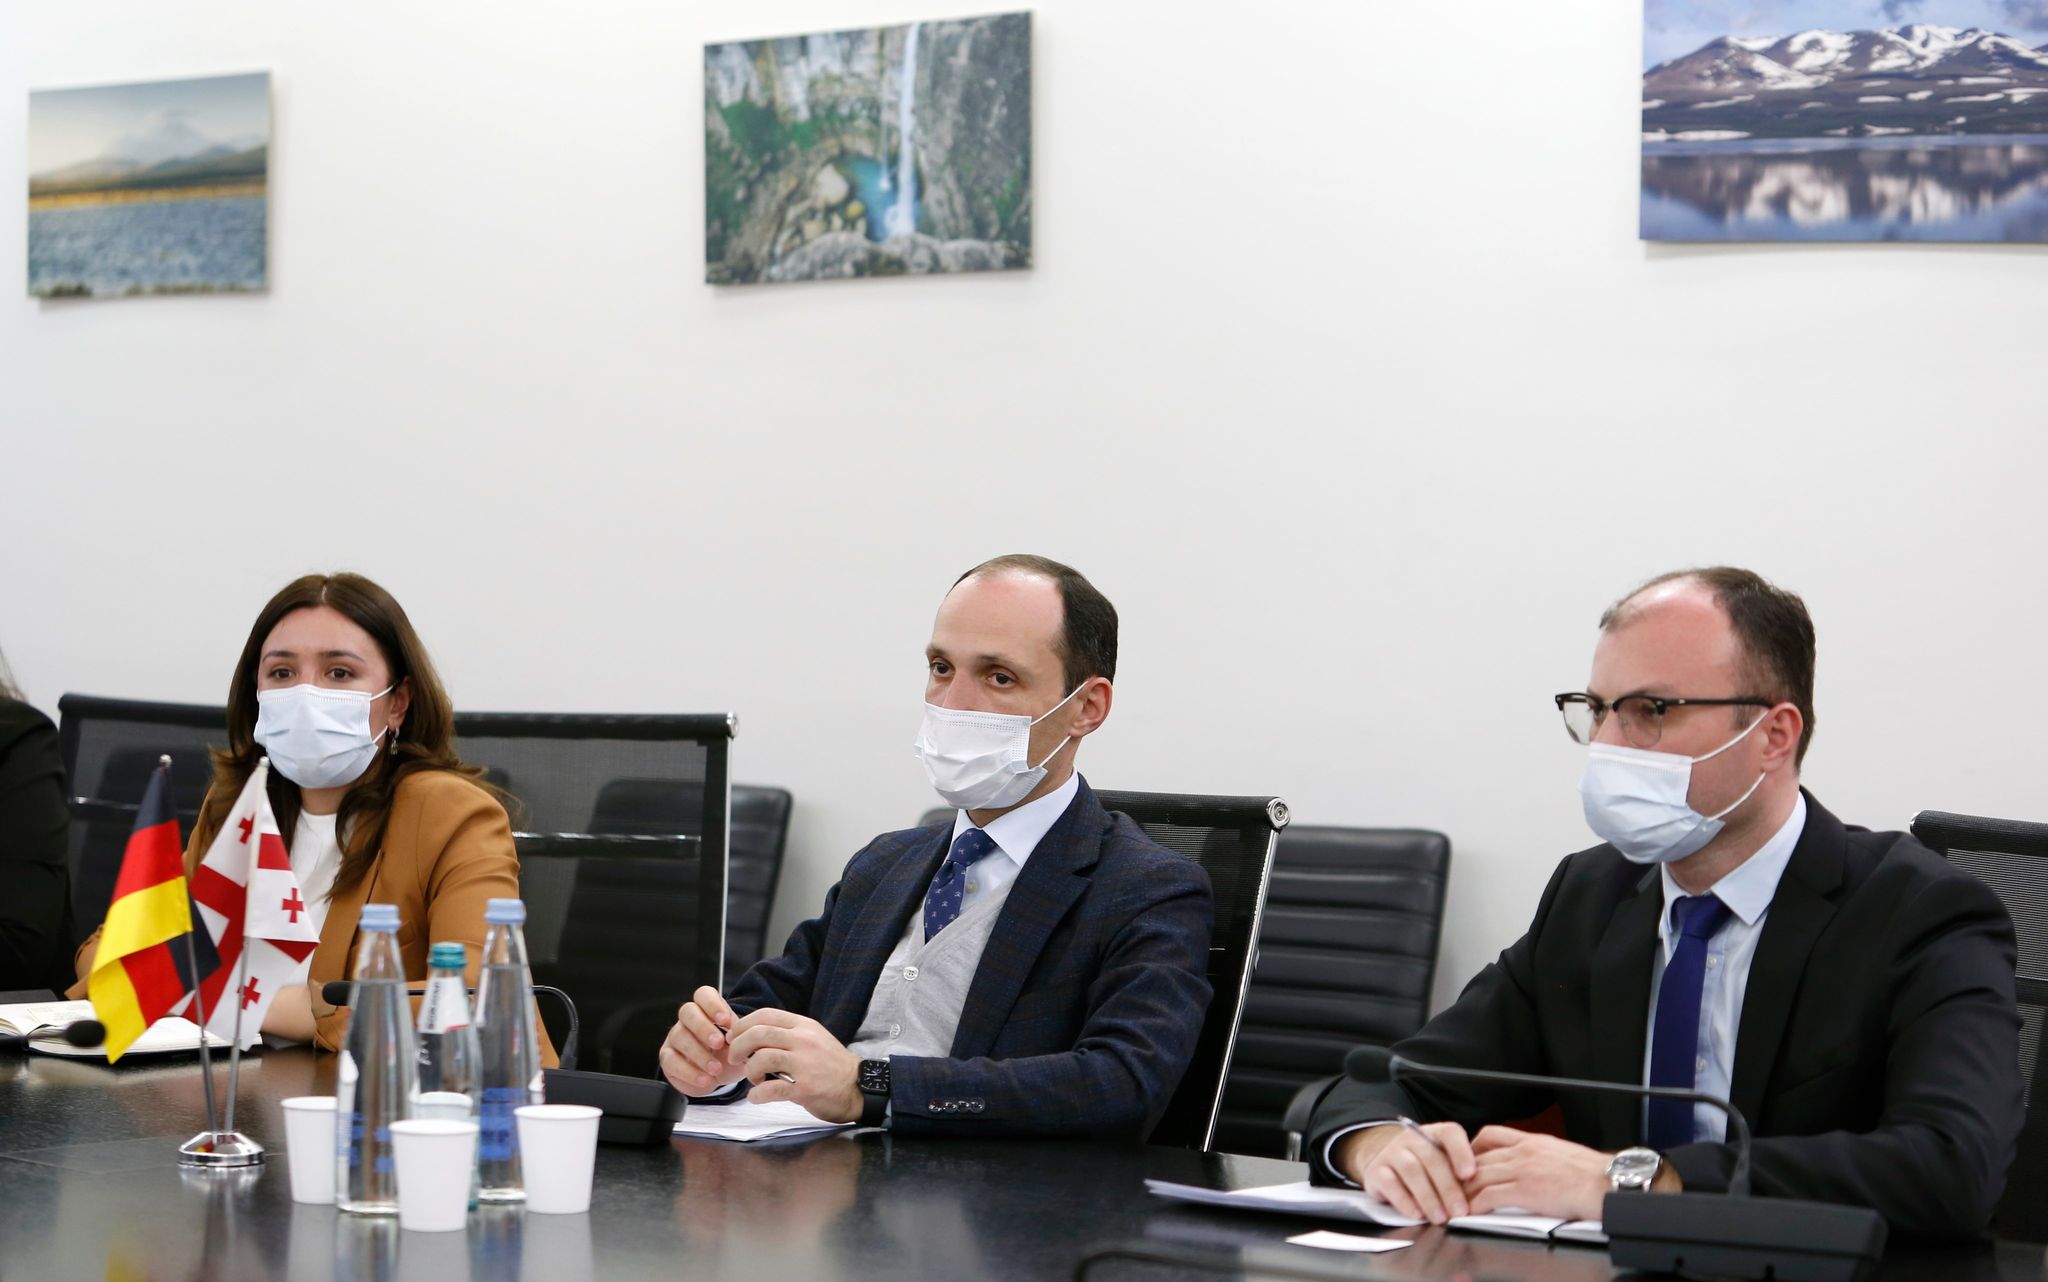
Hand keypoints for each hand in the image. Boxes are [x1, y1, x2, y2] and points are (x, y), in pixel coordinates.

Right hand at [658, 986, 747, 1094]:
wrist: (719, 1076)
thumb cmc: (729, 1053)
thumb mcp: (741, 1043)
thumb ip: (743, 1035)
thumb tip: (744, 1034)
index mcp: (707, 1009)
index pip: (703, 994)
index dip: (713, 1004)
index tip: (726, 1021)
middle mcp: (688, 1020)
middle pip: (687, 1011)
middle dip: (703, 1027)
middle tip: (719, 1044)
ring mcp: (675, 1037)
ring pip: (679, 1037)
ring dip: (699, 1054)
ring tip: (716, 1069)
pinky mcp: (667, 1058)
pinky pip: (671, 1061)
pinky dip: (689, 1072)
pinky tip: (706, 1080)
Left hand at [725, 1009, 862, 1123]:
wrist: (858, 1086)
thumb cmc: (831, 1064)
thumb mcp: (812, 1038)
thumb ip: (787, 1033)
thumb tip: (753, 1034)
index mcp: (803, 1026)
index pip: (765, 1014)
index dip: (742, 1025)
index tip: (733, 1037)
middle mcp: (804, 1040)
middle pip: (758, 1034)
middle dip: (738, 1046)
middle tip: (734, 1059)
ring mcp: (805, 1064)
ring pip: (762, 1058)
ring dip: (749, 1070)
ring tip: (753, 1078)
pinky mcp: (806, 1088)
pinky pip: (771, 1089)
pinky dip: (757, 1094)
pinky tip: (756, 1096)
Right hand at [1339, 1121, 1476, 1222]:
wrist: (1388, 1164)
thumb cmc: (1426, 1167)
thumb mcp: (1445, 1162)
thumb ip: (1461, 1173)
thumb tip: (1481, 1195)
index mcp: (1435, 1133)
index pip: (1450, 1133)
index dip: (1461, 1152)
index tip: (1470, 1174)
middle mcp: (1412, 1139)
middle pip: (1432, 1158)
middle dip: (1448, 1187)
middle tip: (1460, 1211)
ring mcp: (1392, 1152)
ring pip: (1411, 1170)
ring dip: (1428, 1196)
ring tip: (1440, 1218)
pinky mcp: (1376, 1170)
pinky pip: (1390, 1183)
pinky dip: (1404, 1200)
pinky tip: (1417, 1214)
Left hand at [1466, 1126, 1612, 1221]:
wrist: (1609, 1182)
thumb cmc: (1593, 1174)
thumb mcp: (1561, 1153)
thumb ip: (1541, 1156)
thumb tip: (1533, 1167)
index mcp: (1533, 1141)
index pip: (1491, 1135)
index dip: (1472, 1148)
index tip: (1465, 1160)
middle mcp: (1523, 1151)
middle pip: (1479, 1158)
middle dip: (1460, 1174)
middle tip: (1450, 1186)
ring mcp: (1522, 1170)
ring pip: (1478, 1177)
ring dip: (1462, 1192)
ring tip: (1453, 1203)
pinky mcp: (1524, 1191)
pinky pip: (1489, 1196)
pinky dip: (1475, 1206)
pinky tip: (1469, 1213)